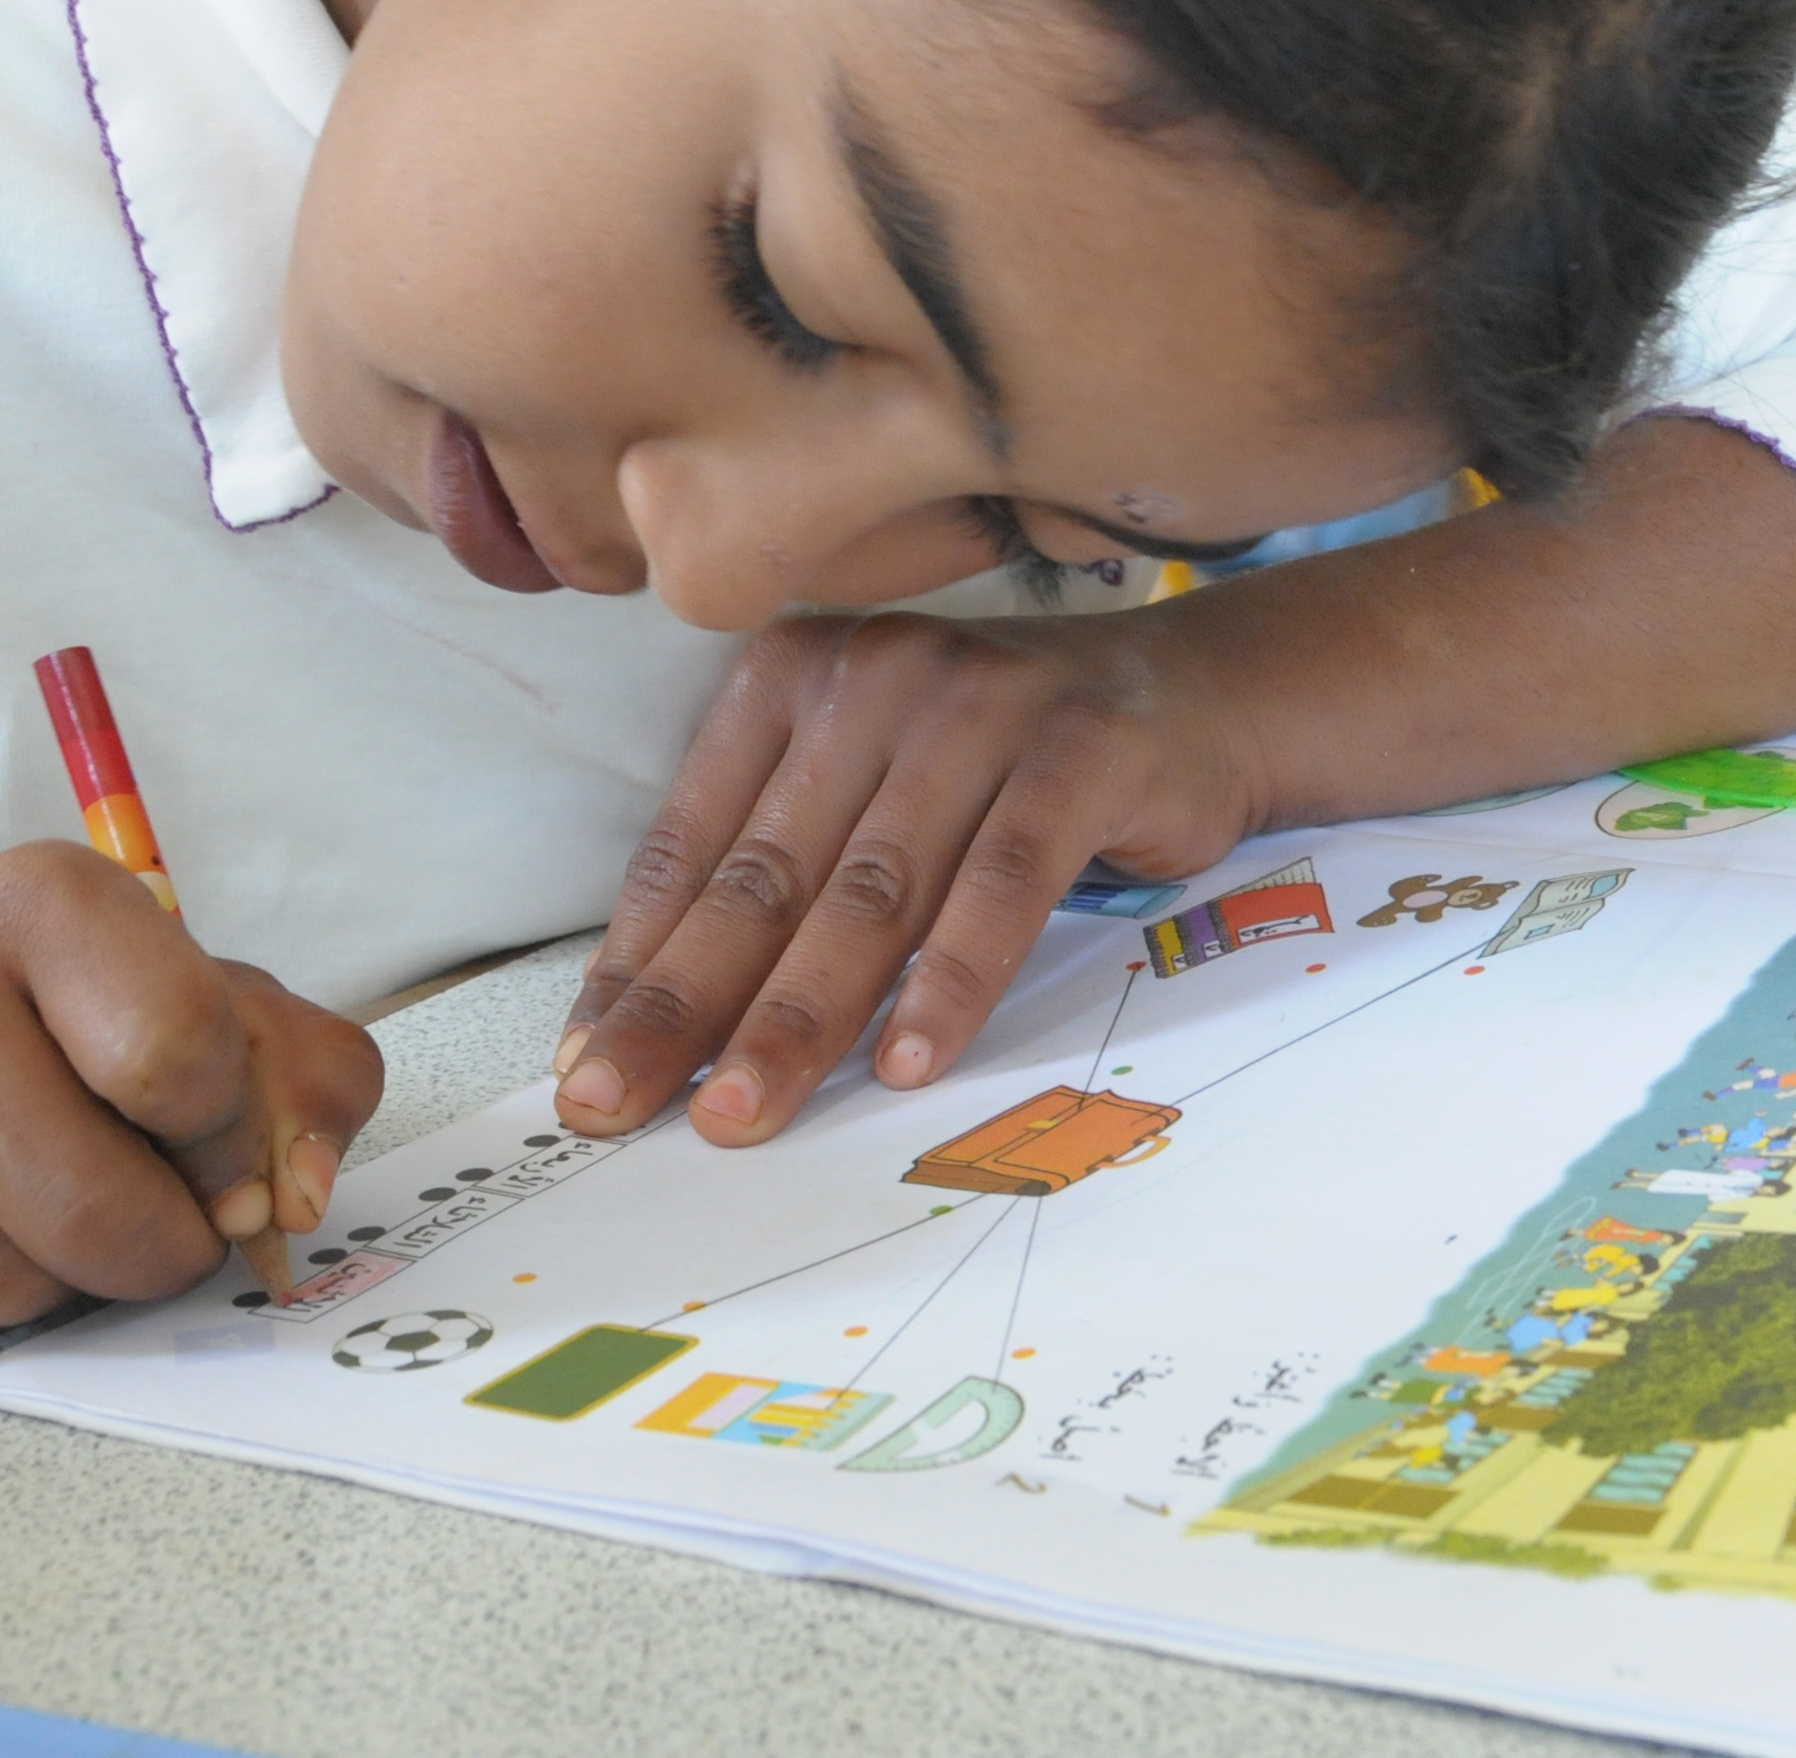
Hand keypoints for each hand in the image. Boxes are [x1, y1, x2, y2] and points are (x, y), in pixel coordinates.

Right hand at [0, 841, 379, 1363]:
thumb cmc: (52, 1033)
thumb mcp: (211, 1013)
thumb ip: (307, 1084)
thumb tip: (295, 1197)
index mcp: (45, 897)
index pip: (183, 1061)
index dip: (224, 1144)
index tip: (204, 1143)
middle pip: (92, 1209)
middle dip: (143, 1249)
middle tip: (125, 1211)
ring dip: (37, 1284)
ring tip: (8, 1204)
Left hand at [552, 416, 1795, 1147]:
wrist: (1209, 699)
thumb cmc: (1015, 777)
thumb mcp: (886, 806)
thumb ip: (788, 880)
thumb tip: (663, 1026)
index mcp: (797, 683)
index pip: (694, 845)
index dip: (636, 967)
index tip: (586, 1070)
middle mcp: (875, 681)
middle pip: (762, 874)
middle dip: (685, 1010)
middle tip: (619, 1111)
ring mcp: (979, 710)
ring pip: (868, 886)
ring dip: (801, 1013)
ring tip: (746, 1115)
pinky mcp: (1076, 752)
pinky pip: (999, 880)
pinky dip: (952, 976)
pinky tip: (910, 1058)